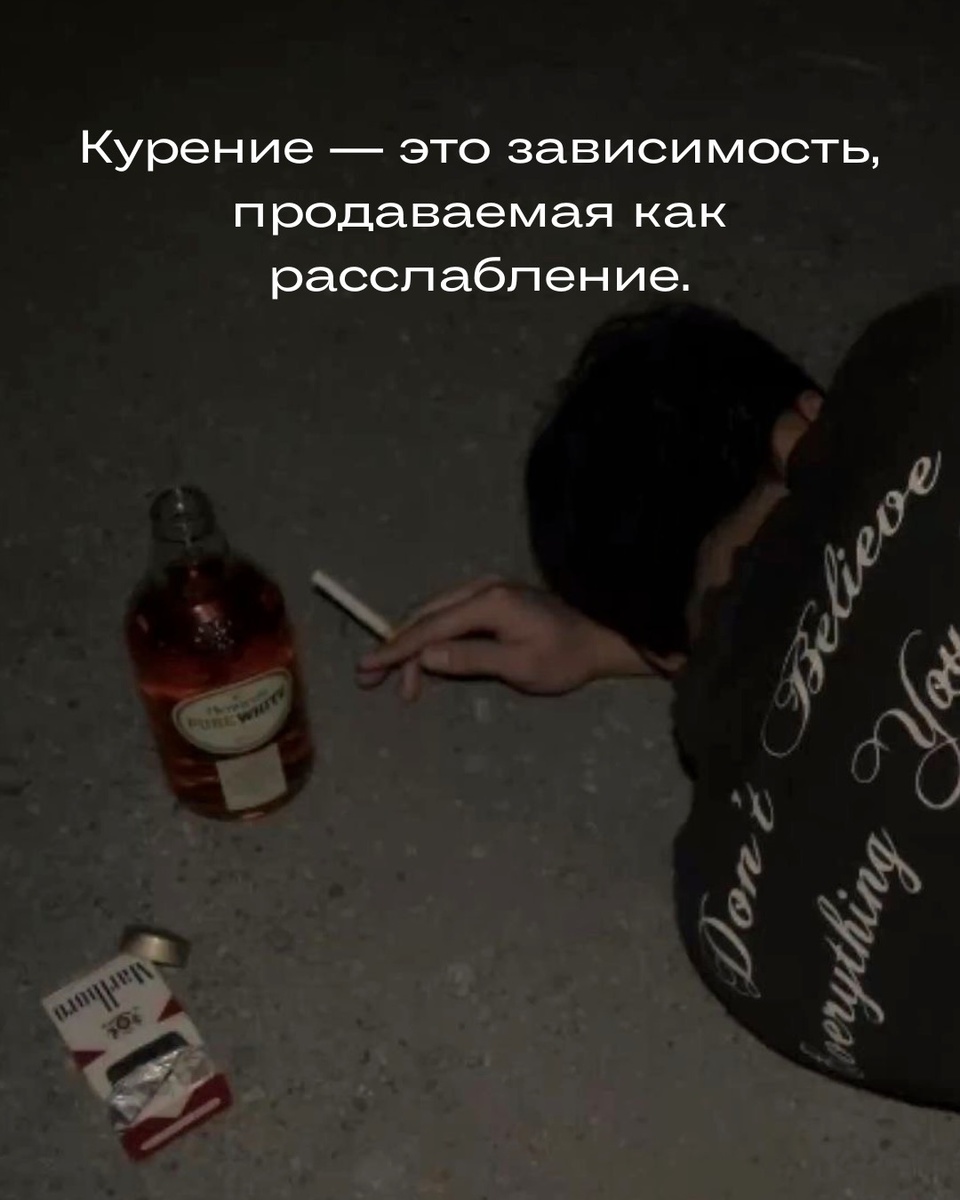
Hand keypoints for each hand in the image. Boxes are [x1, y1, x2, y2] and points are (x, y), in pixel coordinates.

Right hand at [355, 577, 653, 700]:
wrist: (600, 639)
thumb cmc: (565, 657)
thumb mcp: (519, 667)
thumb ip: (471, 659)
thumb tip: (425, 655)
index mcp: (489, 603)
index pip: (430, 627)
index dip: (395, 649)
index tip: (367, 668)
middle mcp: (483, 589)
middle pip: (425, 617)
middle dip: (397, 649)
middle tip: (371, 681)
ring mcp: (488, 592)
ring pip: (435, 617)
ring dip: (415, 647)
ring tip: (404, 685)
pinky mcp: (493, 600)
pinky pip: (451, 616)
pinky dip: (433, 638)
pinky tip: (428, 663)